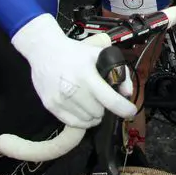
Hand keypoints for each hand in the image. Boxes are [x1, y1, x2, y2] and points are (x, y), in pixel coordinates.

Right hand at [11, 14, 137, 127]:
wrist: (45, 51)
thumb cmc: (74, 52)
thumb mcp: (99, 54)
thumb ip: (118, 71)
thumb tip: (127, 92)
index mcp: (87, 75)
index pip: (110, 100)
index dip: (123, 108)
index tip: (130, 111)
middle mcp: (72, 90)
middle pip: (99, 112)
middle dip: (104, 107)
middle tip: (101, 97)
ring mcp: (60, 100)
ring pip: (87, 120)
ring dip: (93, 115)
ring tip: (91, 102)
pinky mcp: (51, 106)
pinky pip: (72, 123)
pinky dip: (81, 120)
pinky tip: (83, 109)